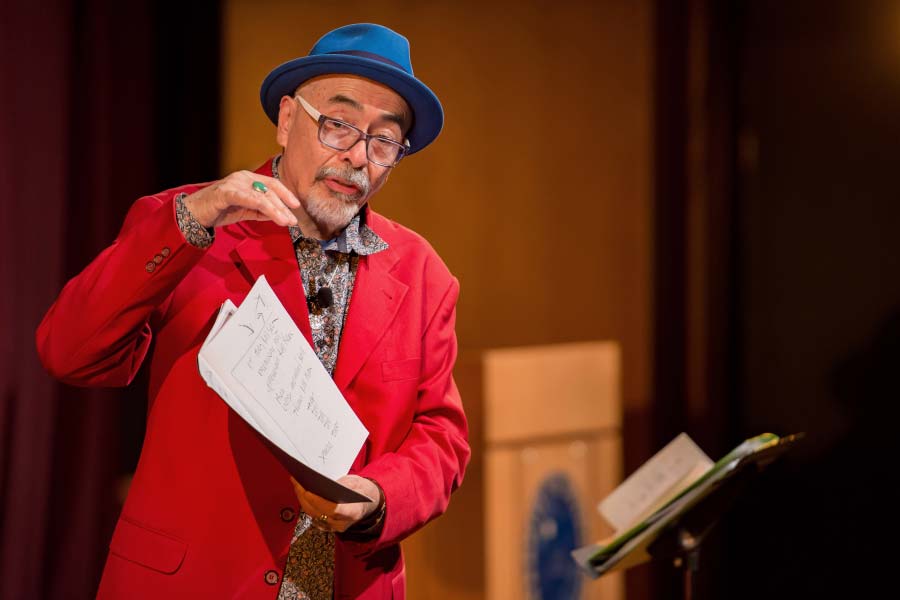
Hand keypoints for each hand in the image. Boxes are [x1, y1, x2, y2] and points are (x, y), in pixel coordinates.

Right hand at [182, 171, 299, 228]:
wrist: (194, 214)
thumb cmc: (219, 210)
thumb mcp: (245, 210)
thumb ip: (261, 211)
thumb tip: (279, 215)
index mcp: (248, 179)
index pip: (272, 184)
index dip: (286, 194)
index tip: (296, 206)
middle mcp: (242, 178)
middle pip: (269, 191)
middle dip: (283, 206)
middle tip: (293, 220)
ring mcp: (234, 183)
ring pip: (262, 196)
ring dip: (277, 209)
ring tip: (286, 221)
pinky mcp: (226, 193)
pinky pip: (249, 199)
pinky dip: (264, 208)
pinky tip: (274, 216)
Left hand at [290, 475, 381, 532]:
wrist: (368, 503)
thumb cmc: (362, 490)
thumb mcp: (356, 483)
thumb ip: (341, 484)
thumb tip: (322, 481)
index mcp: (353, 512)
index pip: (333, 510)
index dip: (319, 502)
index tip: (308, 491)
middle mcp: (342, 523)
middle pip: (318, 512)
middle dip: (304, 496)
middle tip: (296, 480)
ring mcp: (333, 527)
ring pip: (312, 514)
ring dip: (302, 499)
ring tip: (296, 483)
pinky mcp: (327, 526)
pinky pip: (313, 515)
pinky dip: (306, 504)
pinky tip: (301, 492)